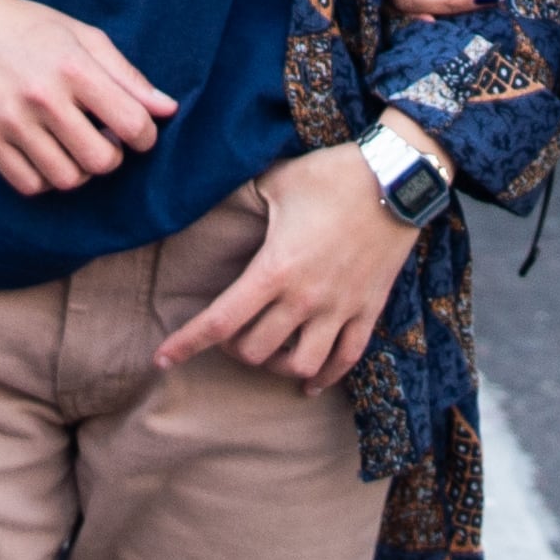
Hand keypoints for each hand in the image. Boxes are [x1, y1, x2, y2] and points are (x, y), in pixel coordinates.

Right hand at [0, 0, 178, 195]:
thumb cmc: (32, 27)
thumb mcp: (85, 36)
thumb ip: (127, 76)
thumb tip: (167, 110)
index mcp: (74, 67)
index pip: (132, 124)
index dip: (146, 135)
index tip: (137, 130)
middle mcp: (42, 97)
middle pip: (102, 161)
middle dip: (112, 155)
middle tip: (102, 136)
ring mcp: (11, 122)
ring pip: (68, 179)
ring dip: (80, 169)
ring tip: (73, 144)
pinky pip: (31, 185)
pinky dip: (47, 178)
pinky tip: (47, 152)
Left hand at [155, 121, 444, 394]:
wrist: (397, 178)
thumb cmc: (332, 176)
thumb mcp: (276, 182)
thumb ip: (241, 199)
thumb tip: (208, 197)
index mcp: (276, 268)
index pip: (221, 320)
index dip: (187, 343)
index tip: (162, 358)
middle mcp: (305, 298)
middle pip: (254, 350)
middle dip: (230, 348)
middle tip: (226, 333)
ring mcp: (339, 308)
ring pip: (298, 365)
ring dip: (274, 365)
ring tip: (266, 351)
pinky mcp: (368, 310)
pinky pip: (345, 360)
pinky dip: (324, 378)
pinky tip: (309, 383)